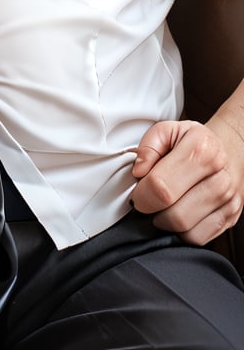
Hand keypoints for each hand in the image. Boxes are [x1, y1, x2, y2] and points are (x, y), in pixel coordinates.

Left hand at [131, 117, 243, 245]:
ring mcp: (228, 200)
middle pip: (175, 215)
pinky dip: (182, 232)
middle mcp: (219, 177)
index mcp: (201, 150)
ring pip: (186, 230)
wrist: (228, 149)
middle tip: (149, 200)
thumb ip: (148, 146)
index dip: (142, 196)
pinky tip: (178, 213)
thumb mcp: (167, 130)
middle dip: (153, 212)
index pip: (161, 188)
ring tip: (164, 205)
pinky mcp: (232, 217)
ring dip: (166, 223)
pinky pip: (199, 238)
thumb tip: (139, 171)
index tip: (137, 193)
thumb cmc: (195, 142)